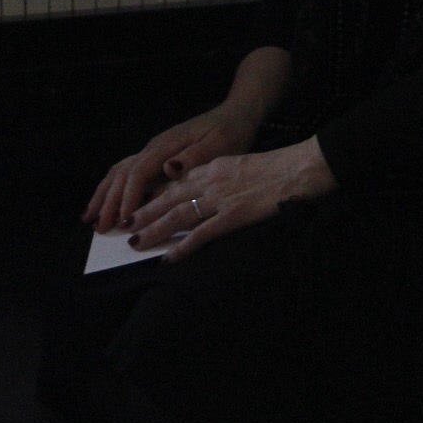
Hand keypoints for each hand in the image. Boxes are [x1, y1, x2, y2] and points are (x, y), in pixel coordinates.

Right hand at [83, 101, 261, 235]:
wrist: (236, 114)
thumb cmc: (230, 132)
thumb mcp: (219, 145)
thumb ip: (194, 157)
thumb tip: (167, 168)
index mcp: (168, 145)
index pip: (140, 171)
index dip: (129, 197)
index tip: (123, 220)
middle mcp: (155, 147)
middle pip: (123, 173)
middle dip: (110, 201)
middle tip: (100, 229)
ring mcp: (154, 150)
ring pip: (120, 171)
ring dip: (105, 194)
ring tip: (90, 218)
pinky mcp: (157, 155)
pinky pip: (128, 171)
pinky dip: (113, 187)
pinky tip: (106, 200)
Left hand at [123, 137, 336, 262]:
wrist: (299, 168)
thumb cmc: (276, 167)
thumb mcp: (241, 164)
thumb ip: (221, 176)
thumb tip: (205, 192)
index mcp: (214, 166)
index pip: (176, 181)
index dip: (154, 194)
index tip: (137, 204)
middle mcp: (211, 180)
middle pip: (170, 197)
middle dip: (145, 212)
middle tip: (123, 225)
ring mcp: (221, 198)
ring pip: (178, 215)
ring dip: (155, 229)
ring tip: (136, 241)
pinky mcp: (233, 216)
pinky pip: (201, 234)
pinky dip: (182, 247)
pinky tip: (168, 258)